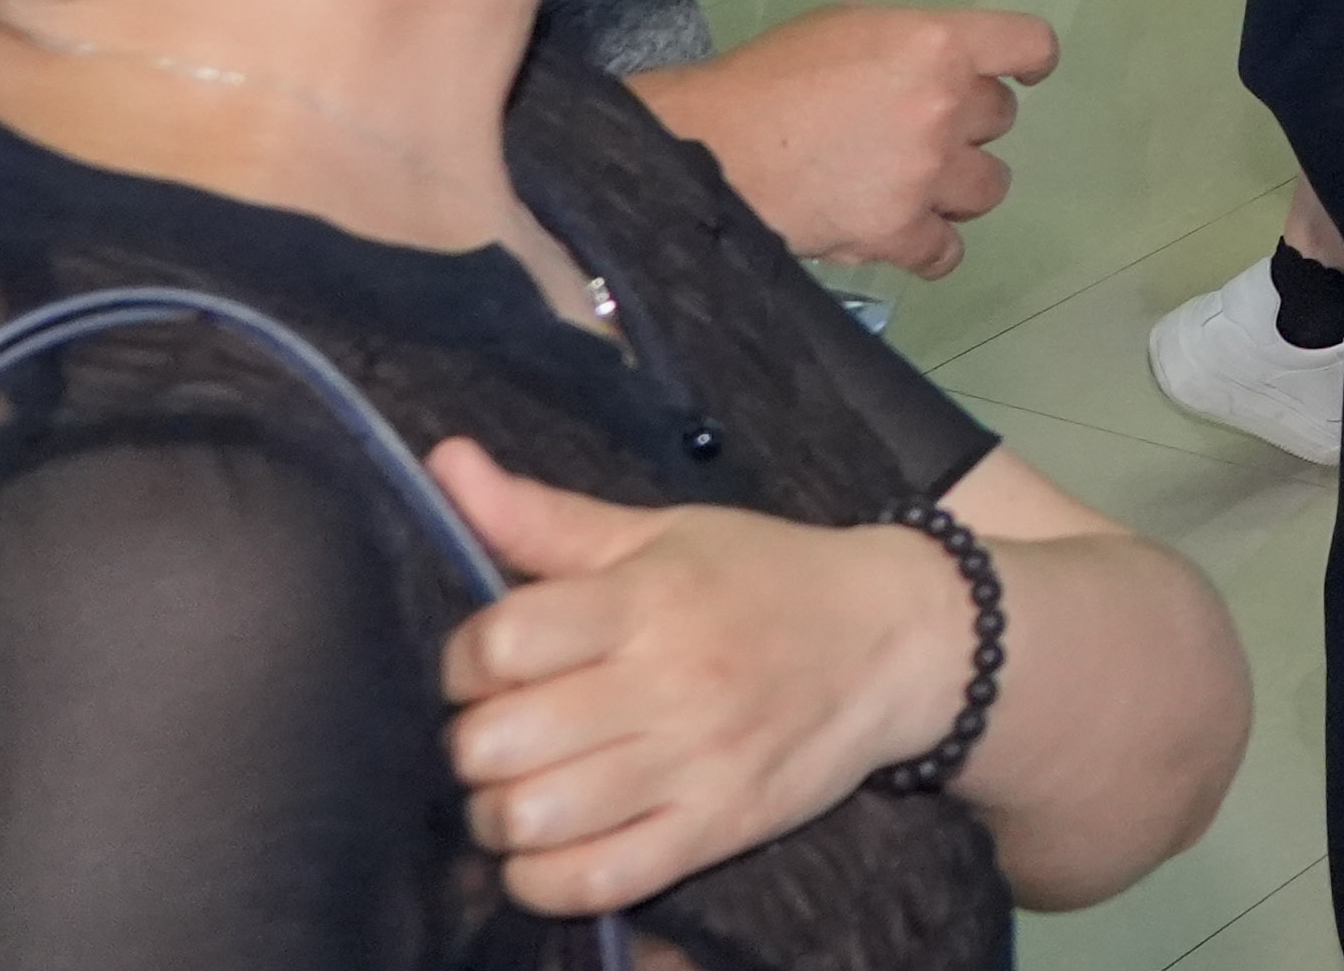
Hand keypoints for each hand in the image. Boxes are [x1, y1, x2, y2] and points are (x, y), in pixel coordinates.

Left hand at [432, 450, 978, 912]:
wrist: (900, 639)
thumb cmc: (765, 579)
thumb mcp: (662, 533)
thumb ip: (543, 516)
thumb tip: (443, 461)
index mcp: (649, 599)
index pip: (497, 643)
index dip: (468, 662)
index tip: (496, 665)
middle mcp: (670, 682)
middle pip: (495, 743)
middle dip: (477, 744)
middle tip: (509, 734)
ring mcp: (696, 764)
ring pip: (532, 818)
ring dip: (503, 813)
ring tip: (527, 790)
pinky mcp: (718, 829)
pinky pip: (594, 882)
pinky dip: (546, 877)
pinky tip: (555, 844)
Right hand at [631, 1, 1051, 274]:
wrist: (707, 150)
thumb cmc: (767, 77)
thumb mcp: (846, 28)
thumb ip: (905, 47)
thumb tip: (931, 71)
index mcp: (937, 44)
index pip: (1026, 44)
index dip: (1029, 58)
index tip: (1025, 70)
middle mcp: (947, 106)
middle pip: (999, 116)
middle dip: (966, 121)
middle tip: (915, 127)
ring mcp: (928, 174)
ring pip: (990, 184)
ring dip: (959, 183)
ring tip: (913, 183)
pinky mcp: (899, 232)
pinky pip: (947, 249)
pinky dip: (931, 244)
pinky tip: (908, 234)